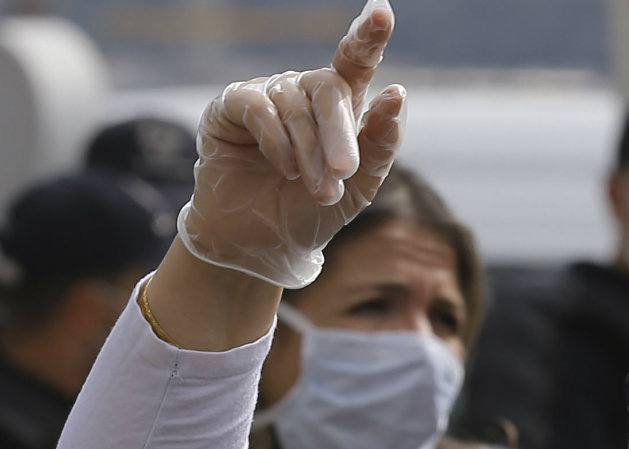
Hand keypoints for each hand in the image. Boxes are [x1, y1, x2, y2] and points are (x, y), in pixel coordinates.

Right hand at [178, 0, 405, 287]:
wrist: (262, 245)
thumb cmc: (311, 211)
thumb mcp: (358, 186)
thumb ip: (380, 144)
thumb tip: (396, 93)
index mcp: (340, 106)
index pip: (355, 61)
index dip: (368, 36)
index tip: (382, 12)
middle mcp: (303, 92)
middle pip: (330, 90)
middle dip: (341, 133)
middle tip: (345, 172)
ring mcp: (267, 94)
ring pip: (296, 106)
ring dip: (310, 151)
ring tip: (317, 189)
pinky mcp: (231, 106)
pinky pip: (259, 108)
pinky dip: (276, 141)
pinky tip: (283, 169)